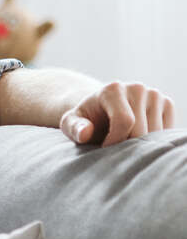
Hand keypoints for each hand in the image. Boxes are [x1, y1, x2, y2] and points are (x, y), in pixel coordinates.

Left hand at [59, 81, 175, 146]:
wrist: (102, 111)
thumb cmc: (86, 121)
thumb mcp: (71, 124)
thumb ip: (74, 128)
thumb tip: (85, 133)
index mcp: (112, 89)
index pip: (124, 121)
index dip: (115, 141)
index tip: (104, 150)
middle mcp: (136, 88)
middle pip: (141, 130)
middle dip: (127, 146)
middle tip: (114, 150)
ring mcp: (154, 94)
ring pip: (156, 134)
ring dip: (140, 146)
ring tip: (124, 142)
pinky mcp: (167, 103)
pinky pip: (166, 132)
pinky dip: (153, 141)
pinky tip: (138, 138)